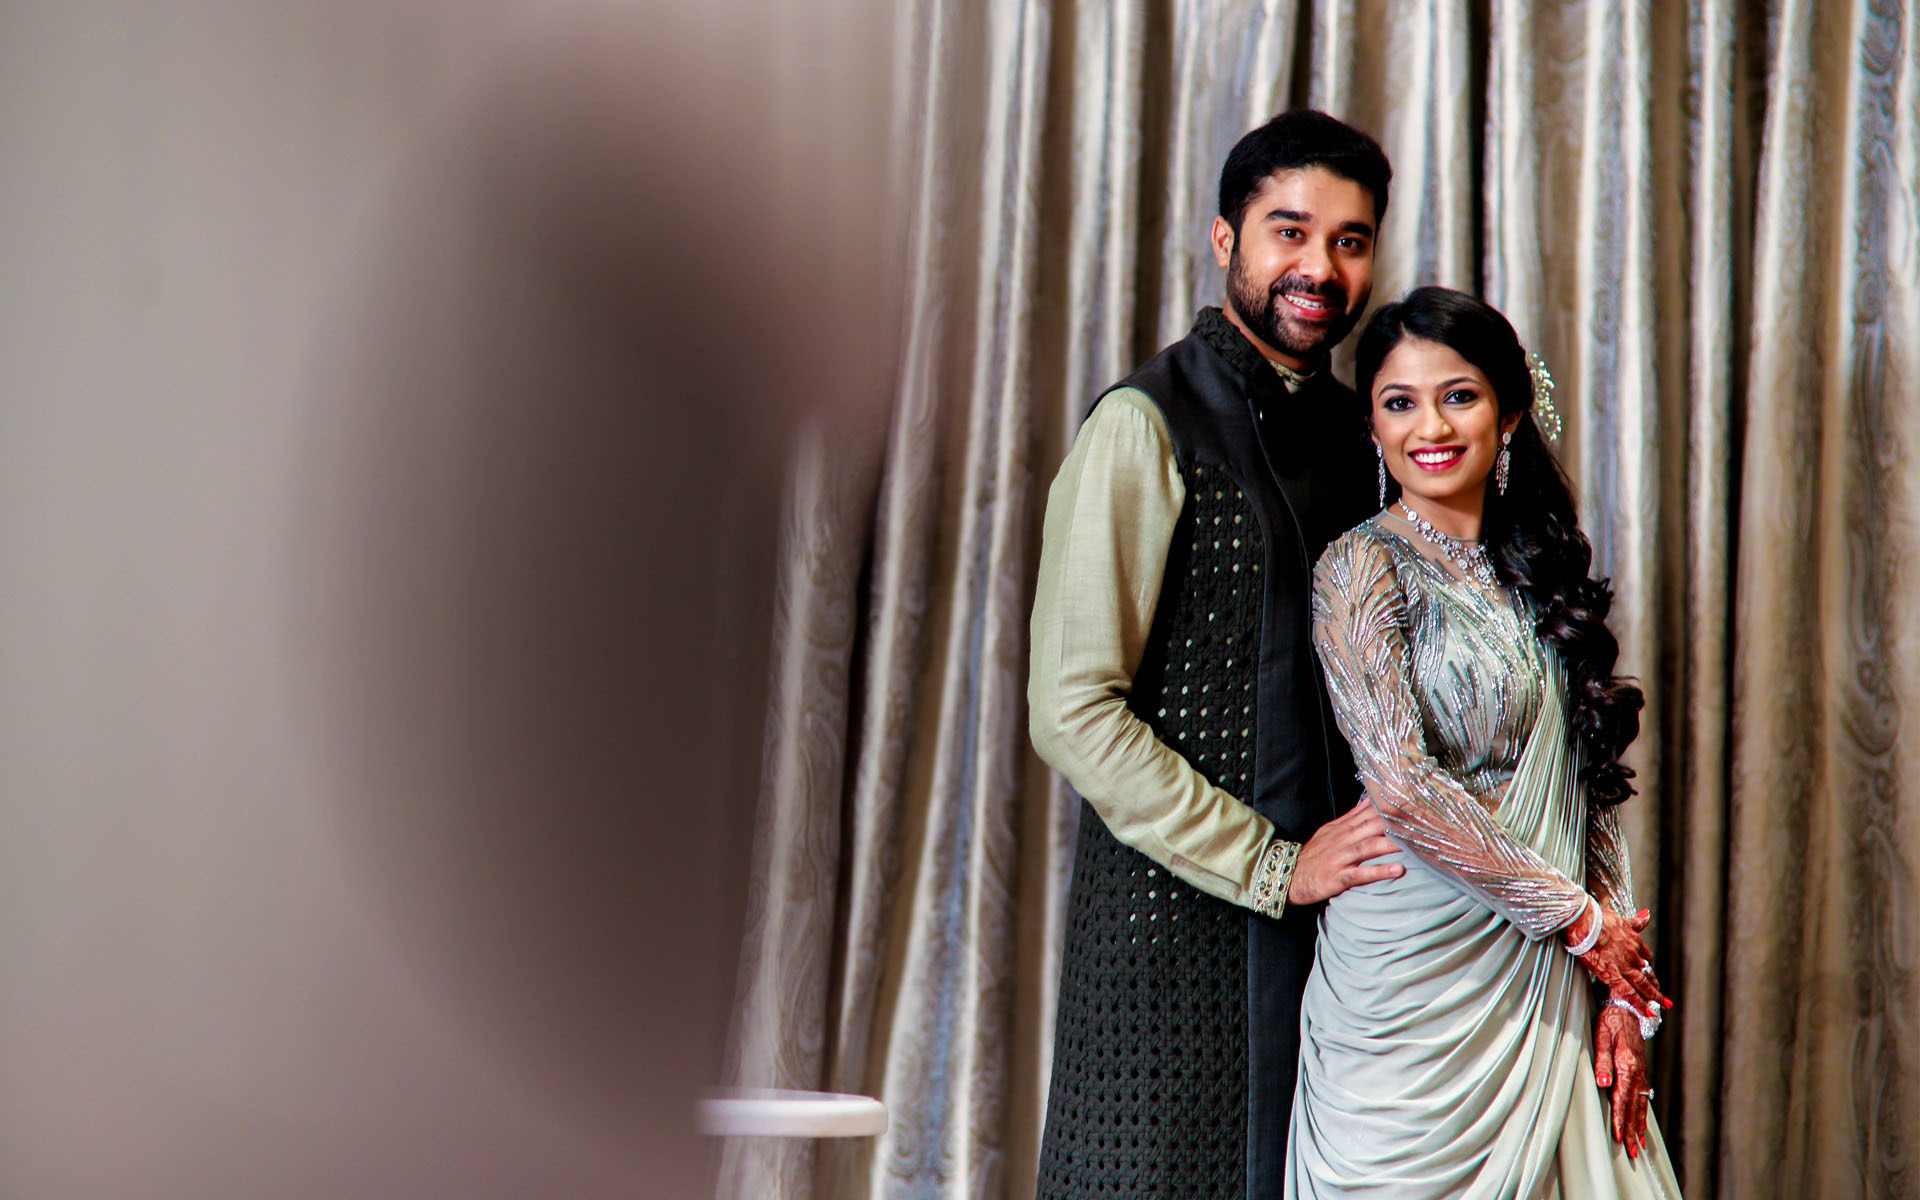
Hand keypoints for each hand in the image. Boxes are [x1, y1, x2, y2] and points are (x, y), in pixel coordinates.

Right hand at [1287, 795, 1404, 903]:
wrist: (1288, 874)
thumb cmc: (1314, 854)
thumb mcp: (1330, 830)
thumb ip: (1352, 816)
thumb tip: (1370, 800)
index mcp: (1343, 827)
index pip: (1370, 812)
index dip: (1392, 808)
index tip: (1414, 804)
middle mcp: (1343, 839)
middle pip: (1373, 826)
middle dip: (1397, 823)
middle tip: (1422, 822)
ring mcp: (1340, 857)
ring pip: (1369, 847)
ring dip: (1392, 844)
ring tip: (1415, 844)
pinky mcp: (1337, 877)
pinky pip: (1360, 873)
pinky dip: (1379, 871)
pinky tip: (1397, 869)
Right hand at [1566, 905, 1671, 1016]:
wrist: (1584, 921)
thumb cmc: (1597, 917)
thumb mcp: (1620, 917)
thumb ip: (1635, 921)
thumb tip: (1647, 914)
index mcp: (1633, 939)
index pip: (1645, 954)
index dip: (1648, 963)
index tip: (1649, 969)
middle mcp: (1632, 953)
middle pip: (1647, 971)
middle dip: (1654, 983)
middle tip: (1661, 993)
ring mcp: (1623, 965)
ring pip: (1642, 983)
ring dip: (1654, 994)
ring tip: (1662, 1004)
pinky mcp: (1611, 974)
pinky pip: (1628, 991)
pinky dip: (1639, 1003)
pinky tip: (1647, 1011)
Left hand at [1594, 1004, 1651, 1157]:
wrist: (1629, 1005)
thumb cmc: (1611, 1019)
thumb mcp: (1601, 1035)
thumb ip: (1602, 1061)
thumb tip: (1603, 1084)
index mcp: (1627, 1064)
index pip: (1622, 1098)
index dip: (1620, 1118)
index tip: (1618, 1137)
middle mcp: (1637, 1070)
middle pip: (1634, 1106)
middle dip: (1632, 1130)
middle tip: (1632, 1153)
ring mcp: (1641, 1071)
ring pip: (1641, 1104)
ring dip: (1639, 1125)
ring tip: (1638, 1145)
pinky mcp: (1641, 1069)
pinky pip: (1643, 1096)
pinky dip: (1643, 1112)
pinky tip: (1642, 1123)